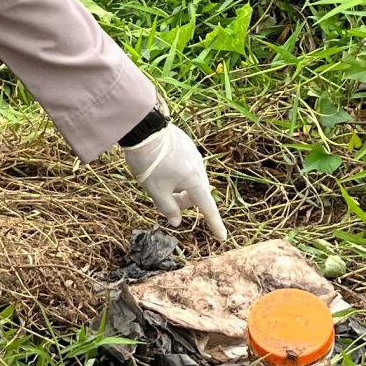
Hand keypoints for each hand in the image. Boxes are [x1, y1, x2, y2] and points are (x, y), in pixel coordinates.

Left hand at [123, 123, 227, 243]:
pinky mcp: (186, 145)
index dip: (214, 224)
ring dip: (180, 188)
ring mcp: (194, 154)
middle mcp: (199, 167)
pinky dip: (178, 175)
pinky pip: (187, 166)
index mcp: (194, 180)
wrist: (143, 128)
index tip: (222, 237)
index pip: (207, 207)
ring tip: (158, 182)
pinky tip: (160, 168)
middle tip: (165, 202)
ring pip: (191, 179)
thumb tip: (176, 221)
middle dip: (185, 202)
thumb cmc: (148, 163)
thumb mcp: (155, 190)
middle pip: (197, 193)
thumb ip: (168, 208)